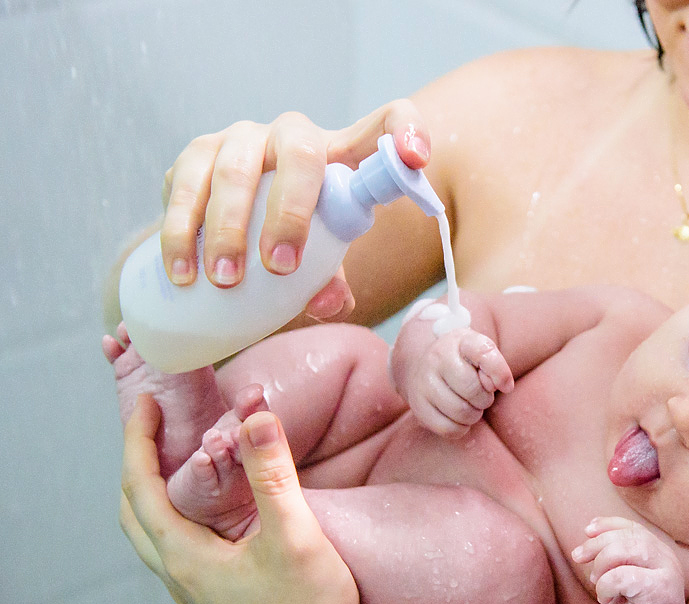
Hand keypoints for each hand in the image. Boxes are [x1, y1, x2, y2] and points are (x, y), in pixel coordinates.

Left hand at [120, 395, 365, 603]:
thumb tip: (254, 416)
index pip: (140, 489)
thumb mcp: (294, 534)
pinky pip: (182, 549)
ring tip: (179, 459)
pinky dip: (181, 515)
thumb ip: (272, 474)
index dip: (137, 442)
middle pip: (134, 515)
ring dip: (155, 493)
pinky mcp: (222, 602)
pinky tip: (216, 508)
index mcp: (185, 560)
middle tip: (153, 427)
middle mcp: (182, 579)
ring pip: (156, 536)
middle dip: (136, 466)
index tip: (145, 403)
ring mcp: (200, 595)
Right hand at [159, 101, 431, 319]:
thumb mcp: (323, 254)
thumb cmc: (295, 237)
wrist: (230, 225)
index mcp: (339, 153)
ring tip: (224, 280)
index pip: (386, 122)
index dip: (406, 132)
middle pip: (300, 152)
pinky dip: (179, 231)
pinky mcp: (193, 155)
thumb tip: (331, 302)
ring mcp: (239, 139)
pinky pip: (183, 184)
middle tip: (280, 268)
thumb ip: (331, 277)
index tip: (415, 159)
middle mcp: (291, 135)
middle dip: (289, 212)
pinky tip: (182, 272)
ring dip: (226, 227)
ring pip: (232, 167)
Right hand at [404, 326, 513, 437]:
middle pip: (473, 390)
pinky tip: (458, 418)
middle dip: (485, 399)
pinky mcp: (418, 406)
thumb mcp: (480, 354)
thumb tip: (504, 386)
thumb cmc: (462, 362)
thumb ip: (495, 365)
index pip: (484, 352)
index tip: (506, 386)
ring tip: (470, 406)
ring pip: (461, 412)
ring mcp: (424, 382)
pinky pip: (448, 428)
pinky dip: (460, 428)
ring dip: (473, 415)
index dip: (500, 373)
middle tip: (481, 397)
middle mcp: (437, 357)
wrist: (422, 367)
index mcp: (459, 340)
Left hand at [572, 517, 685, 603]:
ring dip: (602, 563)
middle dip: (597, 544)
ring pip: (627, 550)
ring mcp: (668, 573)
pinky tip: (605, 598)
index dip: (608, 524)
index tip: (587, 530)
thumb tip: (590, 531)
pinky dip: (606, 585)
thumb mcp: (620, 578)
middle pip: (629, 536)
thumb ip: (613, 555)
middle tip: (578, 557)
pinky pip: (624, 576)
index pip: (633, 528)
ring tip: (595, 582)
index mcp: (658, 552)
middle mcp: (667, 558)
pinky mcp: (661, 591)